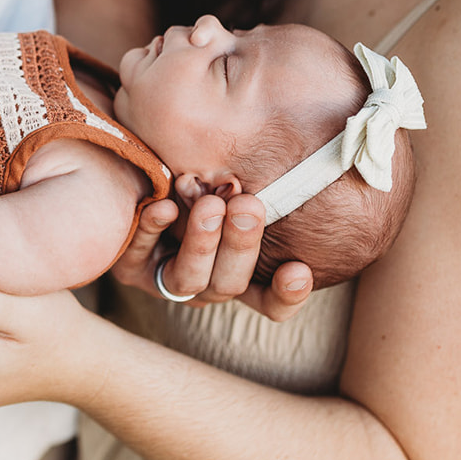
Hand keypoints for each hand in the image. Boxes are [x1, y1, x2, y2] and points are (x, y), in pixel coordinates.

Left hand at [112, 190, 313, 321]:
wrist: (133, 172)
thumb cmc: (203, 175)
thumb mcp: (237, 182)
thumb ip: (264, 185)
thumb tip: (331, 158)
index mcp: (238, 273)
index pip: (270, 301)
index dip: (286, 294)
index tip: (299, 270)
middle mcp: (205, 283)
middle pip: (228, 284)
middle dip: (241, 245)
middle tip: (249, 206)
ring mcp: (165, 280)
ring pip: (187, 280)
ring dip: (201, 243)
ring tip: (209, 205)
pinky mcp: (129, 267)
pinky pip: (139, 254)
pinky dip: (152, 229)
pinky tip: (163, 206)